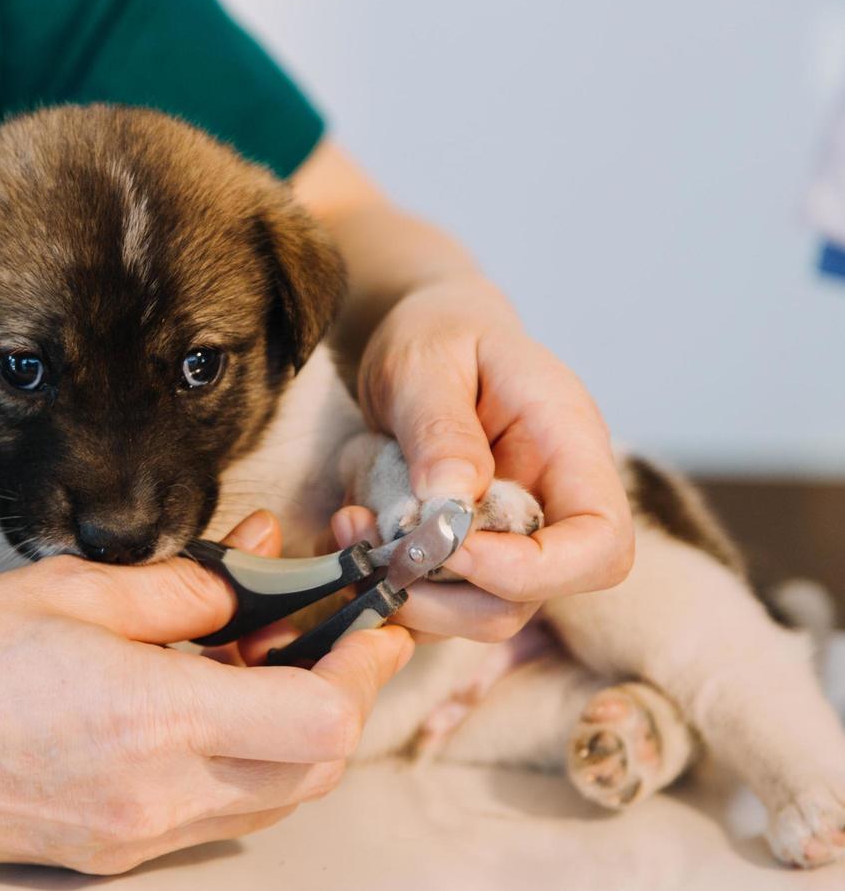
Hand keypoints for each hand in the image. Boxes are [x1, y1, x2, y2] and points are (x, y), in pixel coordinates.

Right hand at [0, 511, 411, 873]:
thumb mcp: (66, 590)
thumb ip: (176, 592)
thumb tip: (241, 589)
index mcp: (149, 719)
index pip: (316, 718)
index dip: (360, 668)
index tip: (370, 623)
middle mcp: (156, 796)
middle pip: (312, 768)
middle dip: (344, 697)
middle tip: (338, 633)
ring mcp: (134, 835)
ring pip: (270, 797)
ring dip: (296, 731)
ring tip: (271, 656)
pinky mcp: (109, 850)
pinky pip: (214, 811)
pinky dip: (240, 759)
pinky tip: (211, 700)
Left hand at [343, 272, 633, 641]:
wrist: (424, 340)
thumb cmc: (439, 336)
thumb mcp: (426, 362)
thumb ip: (441, 428)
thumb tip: (451, 502)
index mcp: (570, 449)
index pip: (601, 546)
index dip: (535, 572)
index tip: (450, 549)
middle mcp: (551, 505)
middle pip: (532, 599)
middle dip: (445, 595)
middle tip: (375, 546)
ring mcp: (509, 538)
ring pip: (475, 614)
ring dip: (404, 591)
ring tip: (350, 526)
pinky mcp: (465, 556)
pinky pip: (433, 600)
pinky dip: (386, 582)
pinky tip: (350, 528)